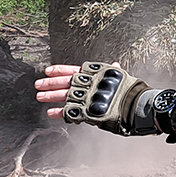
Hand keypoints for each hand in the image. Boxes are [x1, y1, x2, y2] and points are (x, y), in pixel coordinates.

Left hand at [36, 62, 175, 136]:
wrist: (138, 105)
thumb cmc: (131, 90)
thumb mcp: (121, 77)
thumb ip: (114, 71)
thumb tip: (115, 63)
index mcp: (97, 74)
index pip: (75, 69)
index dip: (60, 70)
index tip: (47, 70)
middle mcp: (91, 84)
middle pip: (66, 82)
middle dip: (51, 83)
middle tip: (37, 85)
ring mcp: (88, 98)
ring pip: (65, 96)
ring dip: (51, 96)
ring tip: (39, 97)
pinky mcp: (89, 111)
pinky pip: (71, 112)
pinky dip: (60, 112)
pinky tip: (51, 113)